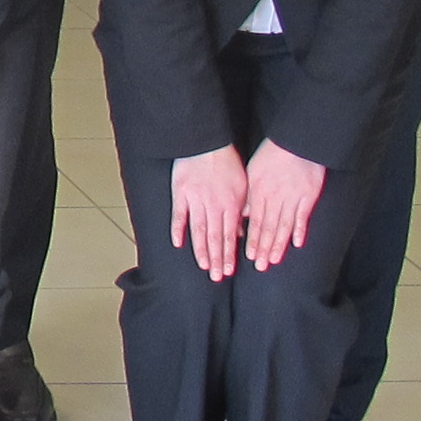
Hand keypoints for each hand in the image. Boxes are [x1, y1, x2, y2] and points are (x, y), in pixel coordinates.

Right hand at [168, 146, 247, 284]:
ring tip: (203, 266)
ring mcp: (195, 201)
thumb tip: (241, 231)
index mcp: (230, 204)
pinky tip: (178, 244)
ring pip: (198, 231)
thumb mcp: (243, 185)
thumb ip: (242, 208)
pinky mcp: (180, 194)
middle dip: (216, 259)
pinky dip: (178, 230)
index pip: (230, 236)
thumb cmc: (226, 161)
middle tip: (216, 277)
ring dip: (201, 250)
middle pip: (215, 238)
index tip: (228, 270)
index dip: (229, 254)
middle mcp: (213, 206)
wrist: (205, 143)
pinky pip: (179, 215)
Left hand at [242, 139, 326, 268]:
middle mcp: (275, 198)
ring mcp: (292, 198)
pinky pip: (302, 216)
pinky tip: (297, 243)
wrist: (297, 142)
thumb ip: (248, 195)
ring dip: (279, 244)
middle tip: (260, 266)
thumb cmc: (272, 155)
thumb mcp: (253, 172)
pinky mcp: (309, 196)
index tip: (250, 256)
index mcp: (259, 192)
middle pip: (268, 227)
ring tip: (274, 260)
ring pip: (283, 225)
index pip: (254, 221)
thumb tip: (242, 215)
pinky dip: (299, 230)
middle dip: (264, 248)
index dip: (252, 240)